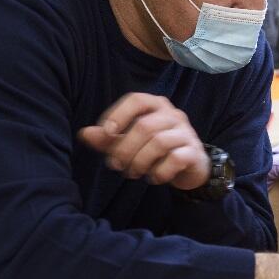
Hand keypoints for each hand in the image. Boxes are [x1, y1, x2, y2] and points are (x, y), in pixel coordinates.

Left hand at [79, 93, 209, 189]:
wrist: (190, 165)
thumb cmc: (155, 149)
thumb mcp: (129, 142)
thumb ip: (108, 138)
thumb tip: (84, 133)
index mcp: (155, 105)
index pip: (136, 100)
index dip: (119, 114)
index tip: (106, 133)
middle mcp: (173, 114)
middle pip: (145, 126)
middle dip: (125, 149)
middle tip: (115, 165)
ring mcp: (186, 132)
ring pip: (159, 142)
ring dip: (140, 162)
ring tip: (132, 173)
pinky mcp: (194, 152)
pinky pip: (175, 159)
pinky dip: (159, 172)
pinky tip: (153, 178)